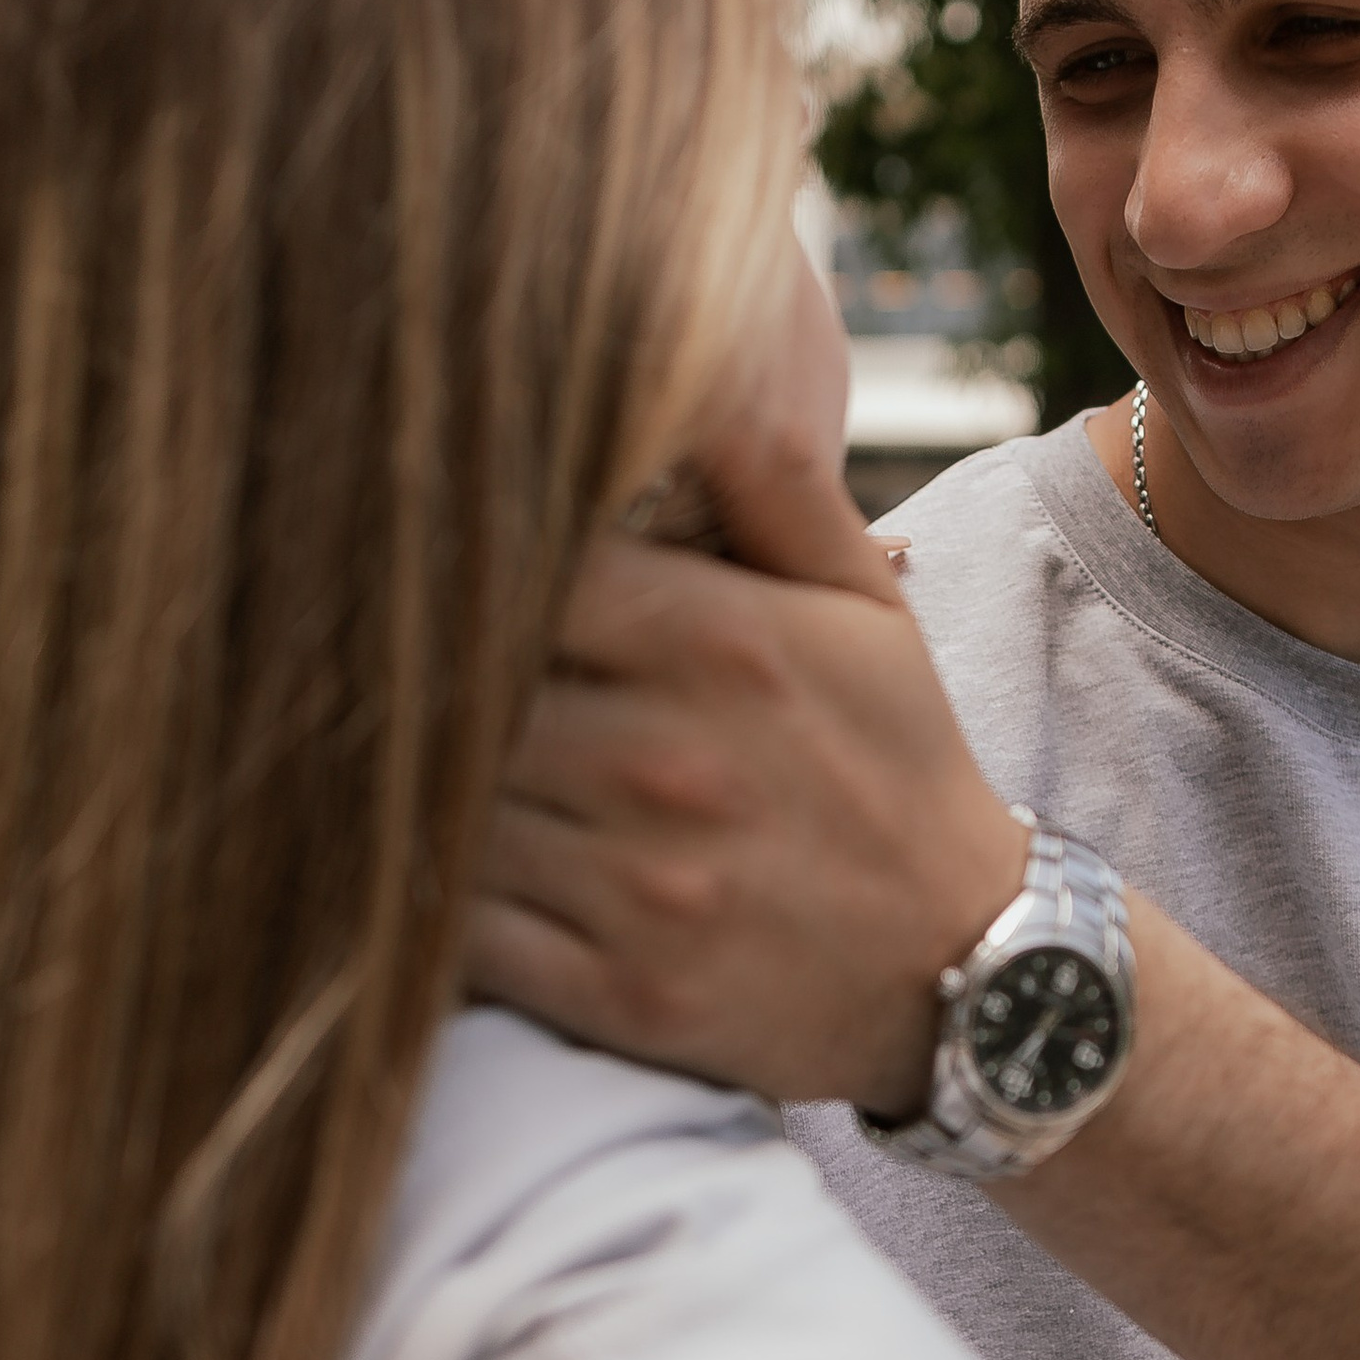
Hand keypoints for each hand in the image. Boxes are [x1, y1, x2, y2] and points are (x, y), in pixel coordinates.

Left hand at [467, 415, 1025, 1113]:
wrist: (970, 969)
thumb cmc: (896, 769)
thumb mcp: (867, 613)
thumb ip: (772, 494)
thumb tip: (697, 365)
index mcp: (720, 642)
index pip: (519, 568)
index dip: (463, 571)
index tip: (435, 580)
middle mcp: (670, 758)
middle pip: (464, 691)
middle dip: (429, 686)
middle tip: (389, 674)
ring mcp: (642, 885)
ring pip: (450, 812)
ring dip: (417, 797)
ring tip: (403, 774)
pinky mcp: (621, 994)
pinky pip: (466, 938)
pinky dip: (432, 912)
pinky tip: (436, 879)